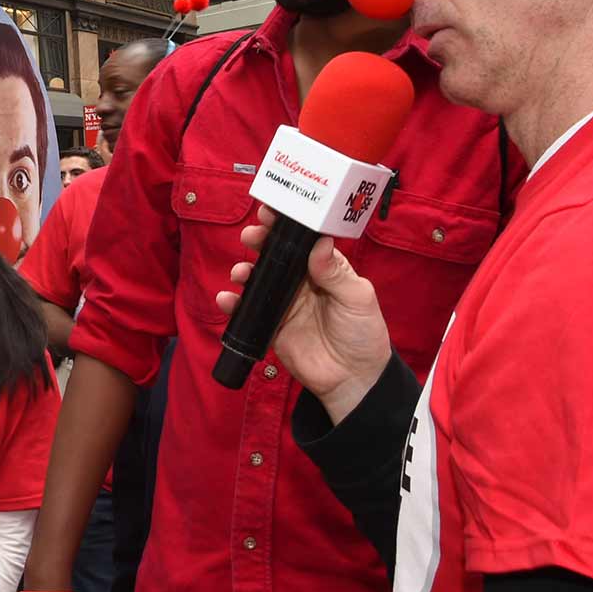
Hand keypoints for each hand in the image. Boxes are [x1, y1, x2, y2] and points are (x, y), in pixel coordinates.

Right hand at [214, 207, 391, 423]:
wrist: (353, 379)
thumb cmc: (363, 335)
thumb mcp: (357, 299)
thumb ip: (336, 272)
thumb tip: (319, 243)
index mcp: (325, 269)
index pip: (303, 241)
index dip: (287, 225)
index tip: (272, 212)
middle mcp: (302, 282)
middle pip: (276, 255)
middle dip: (261, 242)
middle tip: (252, 235)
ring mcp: (285, 303)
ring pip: (258, 279)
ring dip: (245, 271)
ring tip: (240, 272)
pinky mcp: (272, 326)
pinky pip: (249, 311)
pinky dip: (234, 304)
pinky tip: (228, 300)